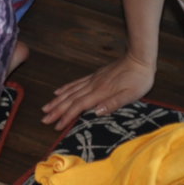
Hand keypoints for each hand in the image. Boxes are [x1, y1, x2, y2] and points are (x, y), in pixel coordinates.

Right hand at [41, 55, 155, 134]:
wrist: (139, 58)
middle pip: (70, 100)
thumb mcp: (131, 94)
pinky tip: (58, 92)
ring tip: (46, 108)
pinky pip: (76, 83)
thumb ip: (113, 103)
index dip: (66, 116)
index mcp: (101, 92)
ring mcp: (93, 80)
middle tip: (44, 119)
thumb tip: (96, 112)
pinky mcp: (95, 76)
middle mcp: (93, 86)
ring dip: (57, 101)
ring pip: (70, 91)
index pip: (79, 106)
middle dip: (56, 110)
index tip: (57, 126)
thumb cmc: (138, 78)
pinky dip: (65, 88)